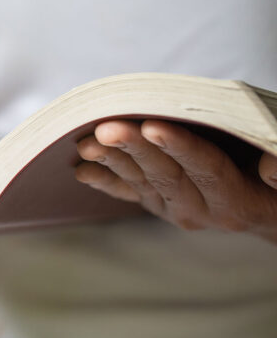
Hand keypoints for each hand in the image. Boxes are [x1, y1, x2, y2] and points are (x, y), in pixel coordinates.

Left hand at [75, 119, 276, 242]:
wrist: (268, 212)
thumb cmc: (276, 185)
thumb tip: (271, 168)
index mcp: (237, 200)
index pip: (206, 168)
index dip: (180, 146)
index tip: (154, 126)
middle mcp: (202, 209)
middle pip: (164, 173)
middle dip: (133, 148)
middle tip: (107, 128)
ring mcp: (175, 209)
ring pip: (141, 181)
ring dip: (111, 160)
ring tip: (87, 143)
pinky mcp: (158, 205)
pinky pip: (128, 193)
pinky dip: (104, 180)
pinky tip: (81, 169)